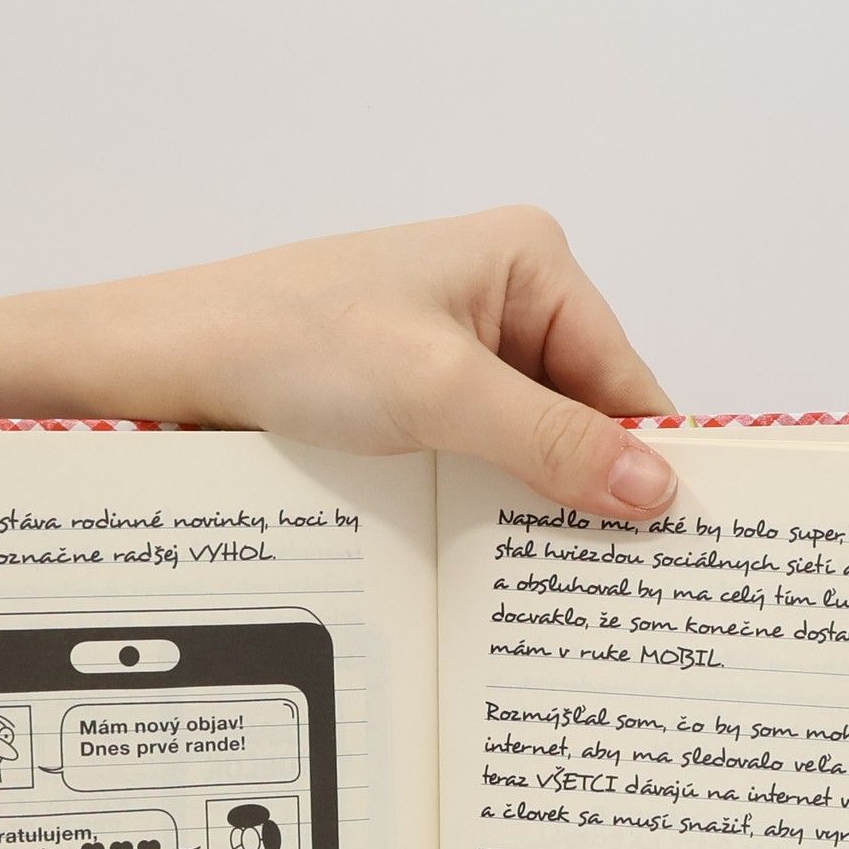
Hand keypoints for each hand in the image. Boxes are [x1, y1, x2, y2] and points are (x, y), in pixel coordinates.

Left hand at [0, 207, 679, 520]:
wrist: (170, 364)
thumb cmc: (291, 341)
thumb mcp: (441, 392)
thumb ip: (553, 442)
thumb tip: (654, 487)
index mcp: (530, 263)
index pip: (625, 379)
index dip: (651, 463)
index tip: (678, 546)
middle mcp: (504, 302)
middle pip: (585, 418)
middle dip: (594, 493)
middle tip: (619, 585)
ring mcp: (458, 354)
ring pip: (533, 449)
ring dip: (537, 509)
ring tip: (558, 584)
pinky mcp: (416, 400)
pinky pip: (482, 461)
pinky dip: (490, 507)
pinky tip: (495, 558)